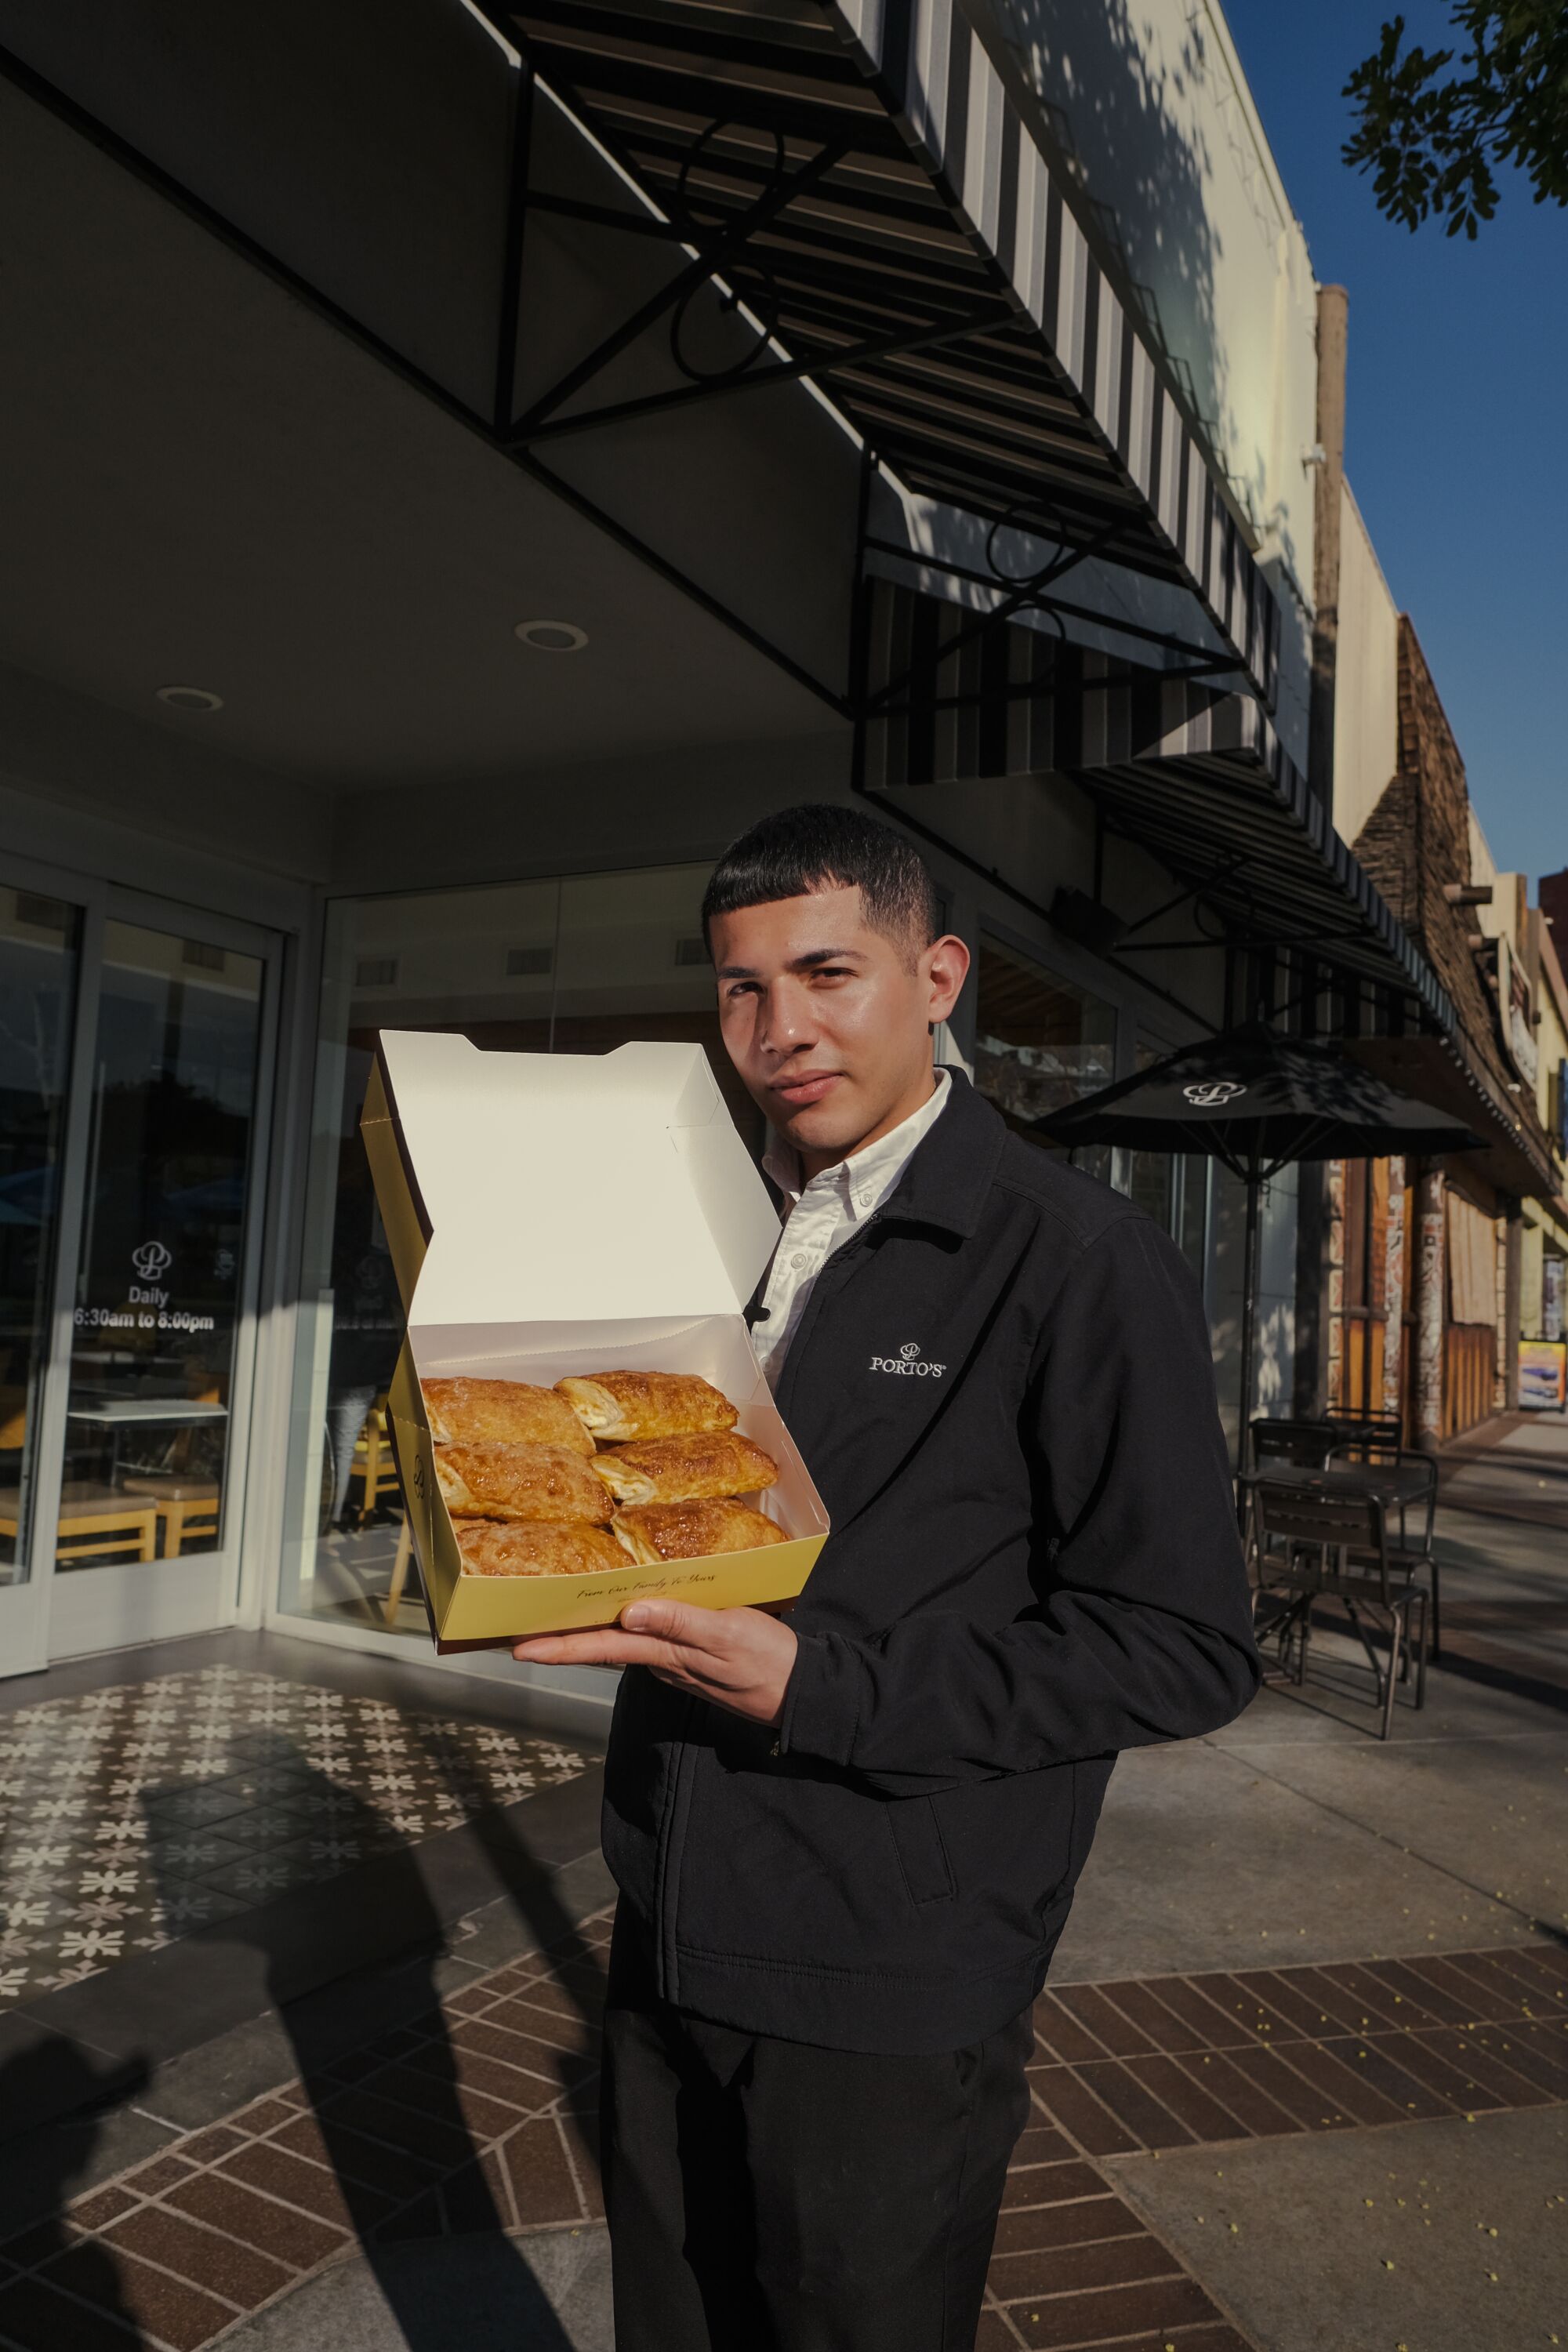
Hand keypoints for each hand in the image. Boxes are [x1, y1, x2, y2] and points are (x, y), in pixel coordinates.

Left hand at [512, 1600, 797, 1726]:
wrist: (802, 1692)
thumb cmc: (768, 1661)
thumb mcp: (727, 1636)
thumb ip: (680, 1623)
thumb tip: (629, 1613)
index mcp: (665, 1653)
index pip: (602, 1646)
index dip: (560, 1647)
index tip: (520, 1648)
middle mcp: (662, 1660)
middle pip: (602, 1647)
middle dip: (560, 1641)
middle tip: (518, 1631)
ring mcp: (676, 1660)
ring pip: (622, 1643)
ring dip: (587, 1633)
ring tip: (554, 1616)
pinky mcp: (691, 1654)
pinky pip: (647, 1638)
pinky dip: (623, 1626)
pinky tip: (617, 1611)